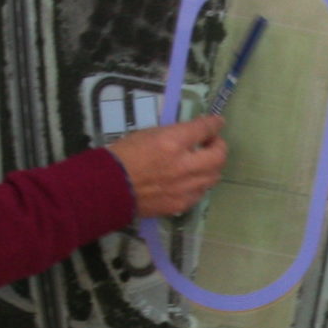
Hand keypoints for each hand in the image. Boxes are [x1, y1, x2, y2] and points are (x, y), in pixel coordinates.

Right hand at [107, 116, 226, 218]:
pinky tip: (189, 181)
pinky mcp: (181, 204)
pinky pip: (201, 193)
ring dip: (211, 167)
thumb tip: (192, 134)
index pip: (204, 129)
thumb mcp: (148, 134)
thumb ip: (174, 134)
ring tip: (201, 163)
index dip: (214, 124)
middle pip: (218, 156)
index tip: (217, 123)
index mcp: (172, 142)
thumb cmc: (124, 156)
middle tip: (211, 144)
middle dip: (219, 147)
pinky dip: (199, 184)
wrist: (108, 188)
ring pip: (214, 177)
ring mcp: (184, 188)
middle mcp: (183, 166)